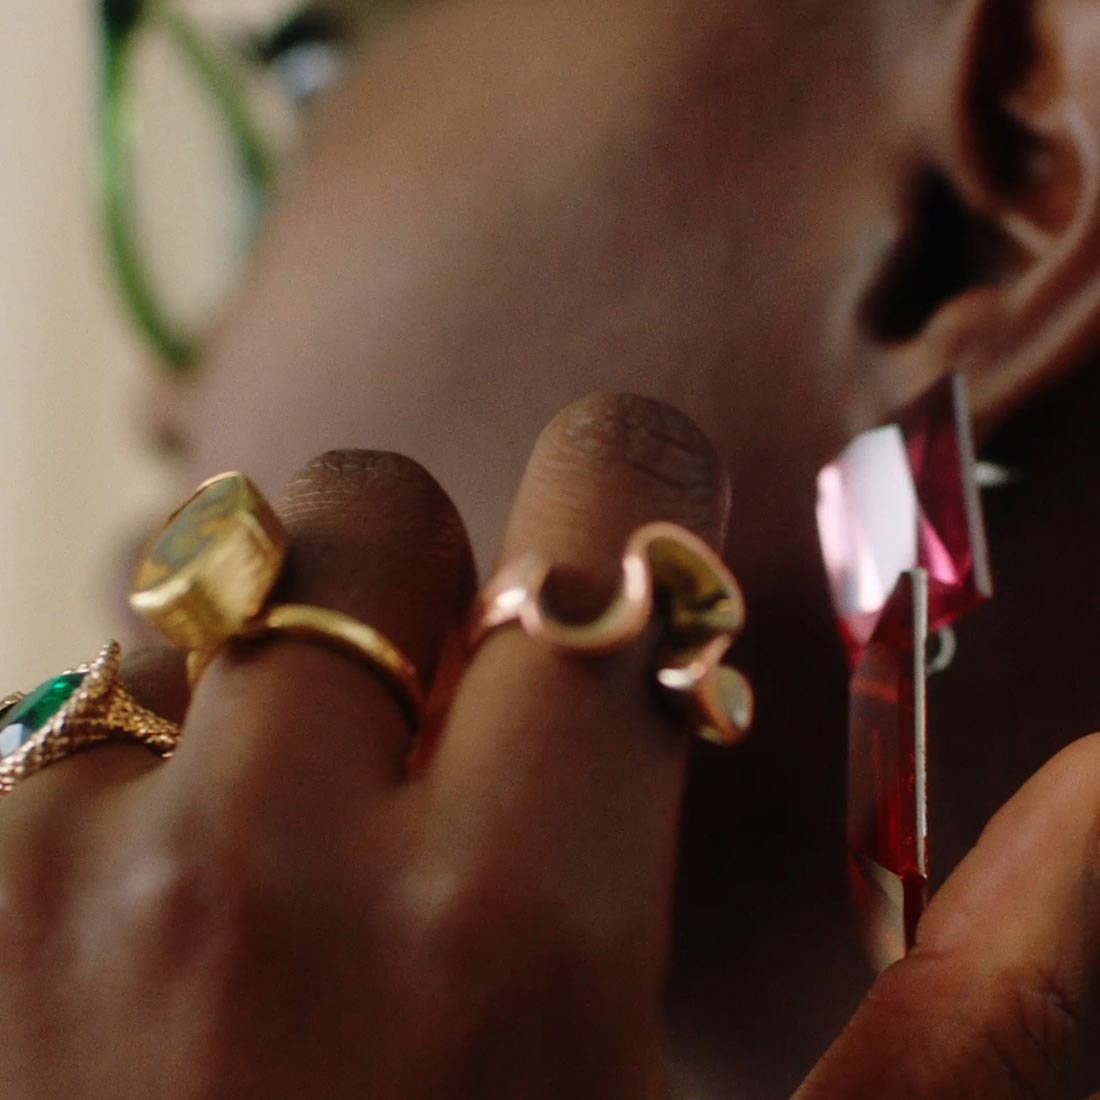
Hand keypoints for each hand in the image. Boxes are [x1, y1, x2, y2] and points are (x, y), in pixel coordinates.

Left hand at [0, 394, 1096, 1099]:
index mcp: (508, 937)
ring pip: (192, 580)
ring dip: (274, 648)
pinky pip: (66, 707)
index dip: (630, 480)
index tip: (628, 530)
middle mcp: (262, 878)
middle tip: (453, 689)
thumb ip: (975, 1011)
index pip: (599, 527)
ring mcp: (57, 886)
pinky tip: (160, 908)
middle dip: (431, 565)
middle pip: (361, 506)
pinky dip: (138, 752)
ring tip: (301, 807)